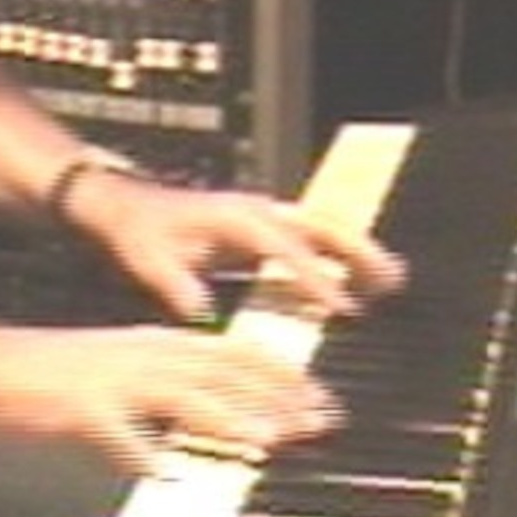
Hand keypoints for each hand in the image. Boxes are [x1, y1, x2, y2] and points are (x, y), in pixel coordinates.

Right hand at [0, 322, 341, 474]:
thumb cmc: (54, 373)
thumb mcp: (118, 368)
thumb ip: (165, 389)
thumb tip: (214, 417)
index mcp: (150, 342)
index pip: (229, 351)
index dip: (278, 372)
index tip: (321, 394)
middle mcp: (137, 354)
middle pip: (217, 372)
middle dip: (272, 395)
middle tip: (321, 419)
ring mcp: (108, 381)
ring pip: (178, 397)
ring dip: (224, 419)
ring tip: (266, 440)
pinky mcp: (78, 410)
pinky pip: (116, 436)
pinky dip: (141, 454)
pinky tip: (163, 475)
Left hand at [63, 172, 405, 322]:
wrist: (123, 205)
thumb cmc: (136, 232)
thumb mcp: (148, 259)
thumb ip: (175, 284)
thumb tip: (200, 312)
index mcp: (234, 218)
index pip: (285, 247)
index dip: (314, 276)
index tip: (343, 305)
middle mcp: (254, 210)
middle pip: (318, 225)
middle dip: (357, 250)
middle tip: (394, 278)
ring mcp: (259, 215)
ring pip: (319, 228)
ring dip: (354, 249)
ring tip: (393, 278)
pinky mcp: (258, 228)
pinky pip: (305, 240)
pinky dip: (333, 256)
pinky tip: (355, 282)